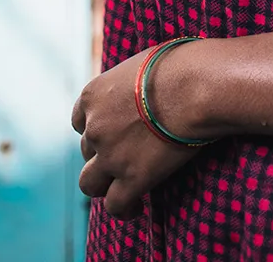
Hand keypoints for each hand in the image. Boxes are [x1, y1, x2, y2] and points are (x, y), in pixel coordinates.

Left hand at [71, 48, 201, 219]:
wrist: (193, 86)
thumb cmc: (178, 66)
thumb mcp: (141, 63)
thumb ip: (129, 82)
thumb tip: (143, 85)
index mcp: (92, 95)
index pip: (79, 121)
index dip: (95, 128)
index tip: (112, 131)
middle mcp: (94, 127)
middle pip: (87, 150)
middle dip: (103, 152)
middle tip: (128, 153)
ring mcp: (110, 156)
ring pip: (89, 184)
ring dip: (104, 184)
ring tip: (122, 185)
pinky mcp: (132, 179)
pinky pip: (116, 205)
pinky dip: (124, 210)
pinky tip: (137, 208)